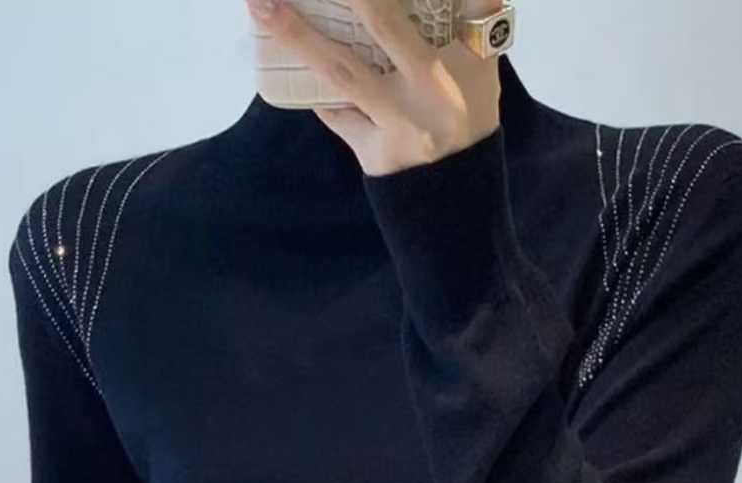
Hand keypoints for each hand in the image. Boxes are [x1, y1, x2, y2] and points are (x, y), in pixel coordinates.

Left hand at [244, 0, 502, 175]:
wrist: (457, 203)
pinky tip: (288, 70)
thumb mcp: (479, 70)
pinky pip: (336, 113)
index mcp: (472, 57)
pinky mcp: (376, 153)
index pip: (456, 1)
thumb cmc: (465, 119)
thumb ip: (465, 22)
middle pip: (383, 22)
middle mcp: (438, 88)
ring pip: (342, 70)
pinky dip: (318, 91)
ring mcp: (404, 124)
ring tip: (261, 7)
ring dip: (296, 35)